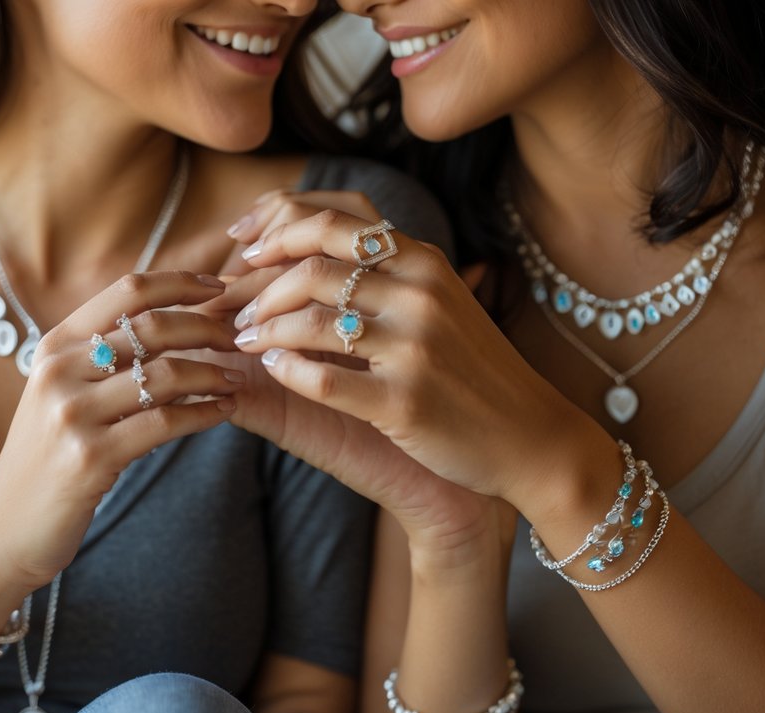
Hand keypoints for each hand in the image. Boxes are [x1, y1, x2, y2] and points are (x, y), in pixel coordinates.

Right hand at [0, 271, 242, 598]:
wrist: (7, 529)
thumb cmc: (47, 458)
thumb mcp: (61, 394)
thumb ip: (99, 356)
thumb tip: (165, 318)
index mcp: (54, 345)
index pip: (127, 290)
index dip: (181, 282)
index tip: (220, 286)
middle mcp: (59, 370)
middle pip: (152, 327)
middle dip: (207, 327)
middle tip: (237, 339)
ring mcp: (72, 414)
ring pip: (164, 375)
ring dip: (212, 373)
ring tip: (235, 378)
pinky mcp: (91, 457)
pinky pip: (164, 423)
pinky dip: (204, 413)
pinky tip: (224, 411)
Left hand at [232, 209, 593, 512]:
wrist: (531, 440)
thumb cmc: (471, 371)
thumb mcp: (436, 303)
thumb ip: (382, 274)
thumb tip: (303, 249)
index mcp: (424, 262)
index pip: (333, 220)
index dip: (275, 229)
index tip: (241, 249)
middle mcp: (421, 294)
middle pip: (312, 265)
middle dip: (257, 285)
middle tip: (233, 308)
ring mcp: (415, 348)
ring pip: (311, 321)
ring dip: (264, 330)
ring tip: (245, 341)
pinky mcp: (406, 402)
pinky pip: (324, 379)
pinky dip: (287, 372)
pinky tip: (274, 371)